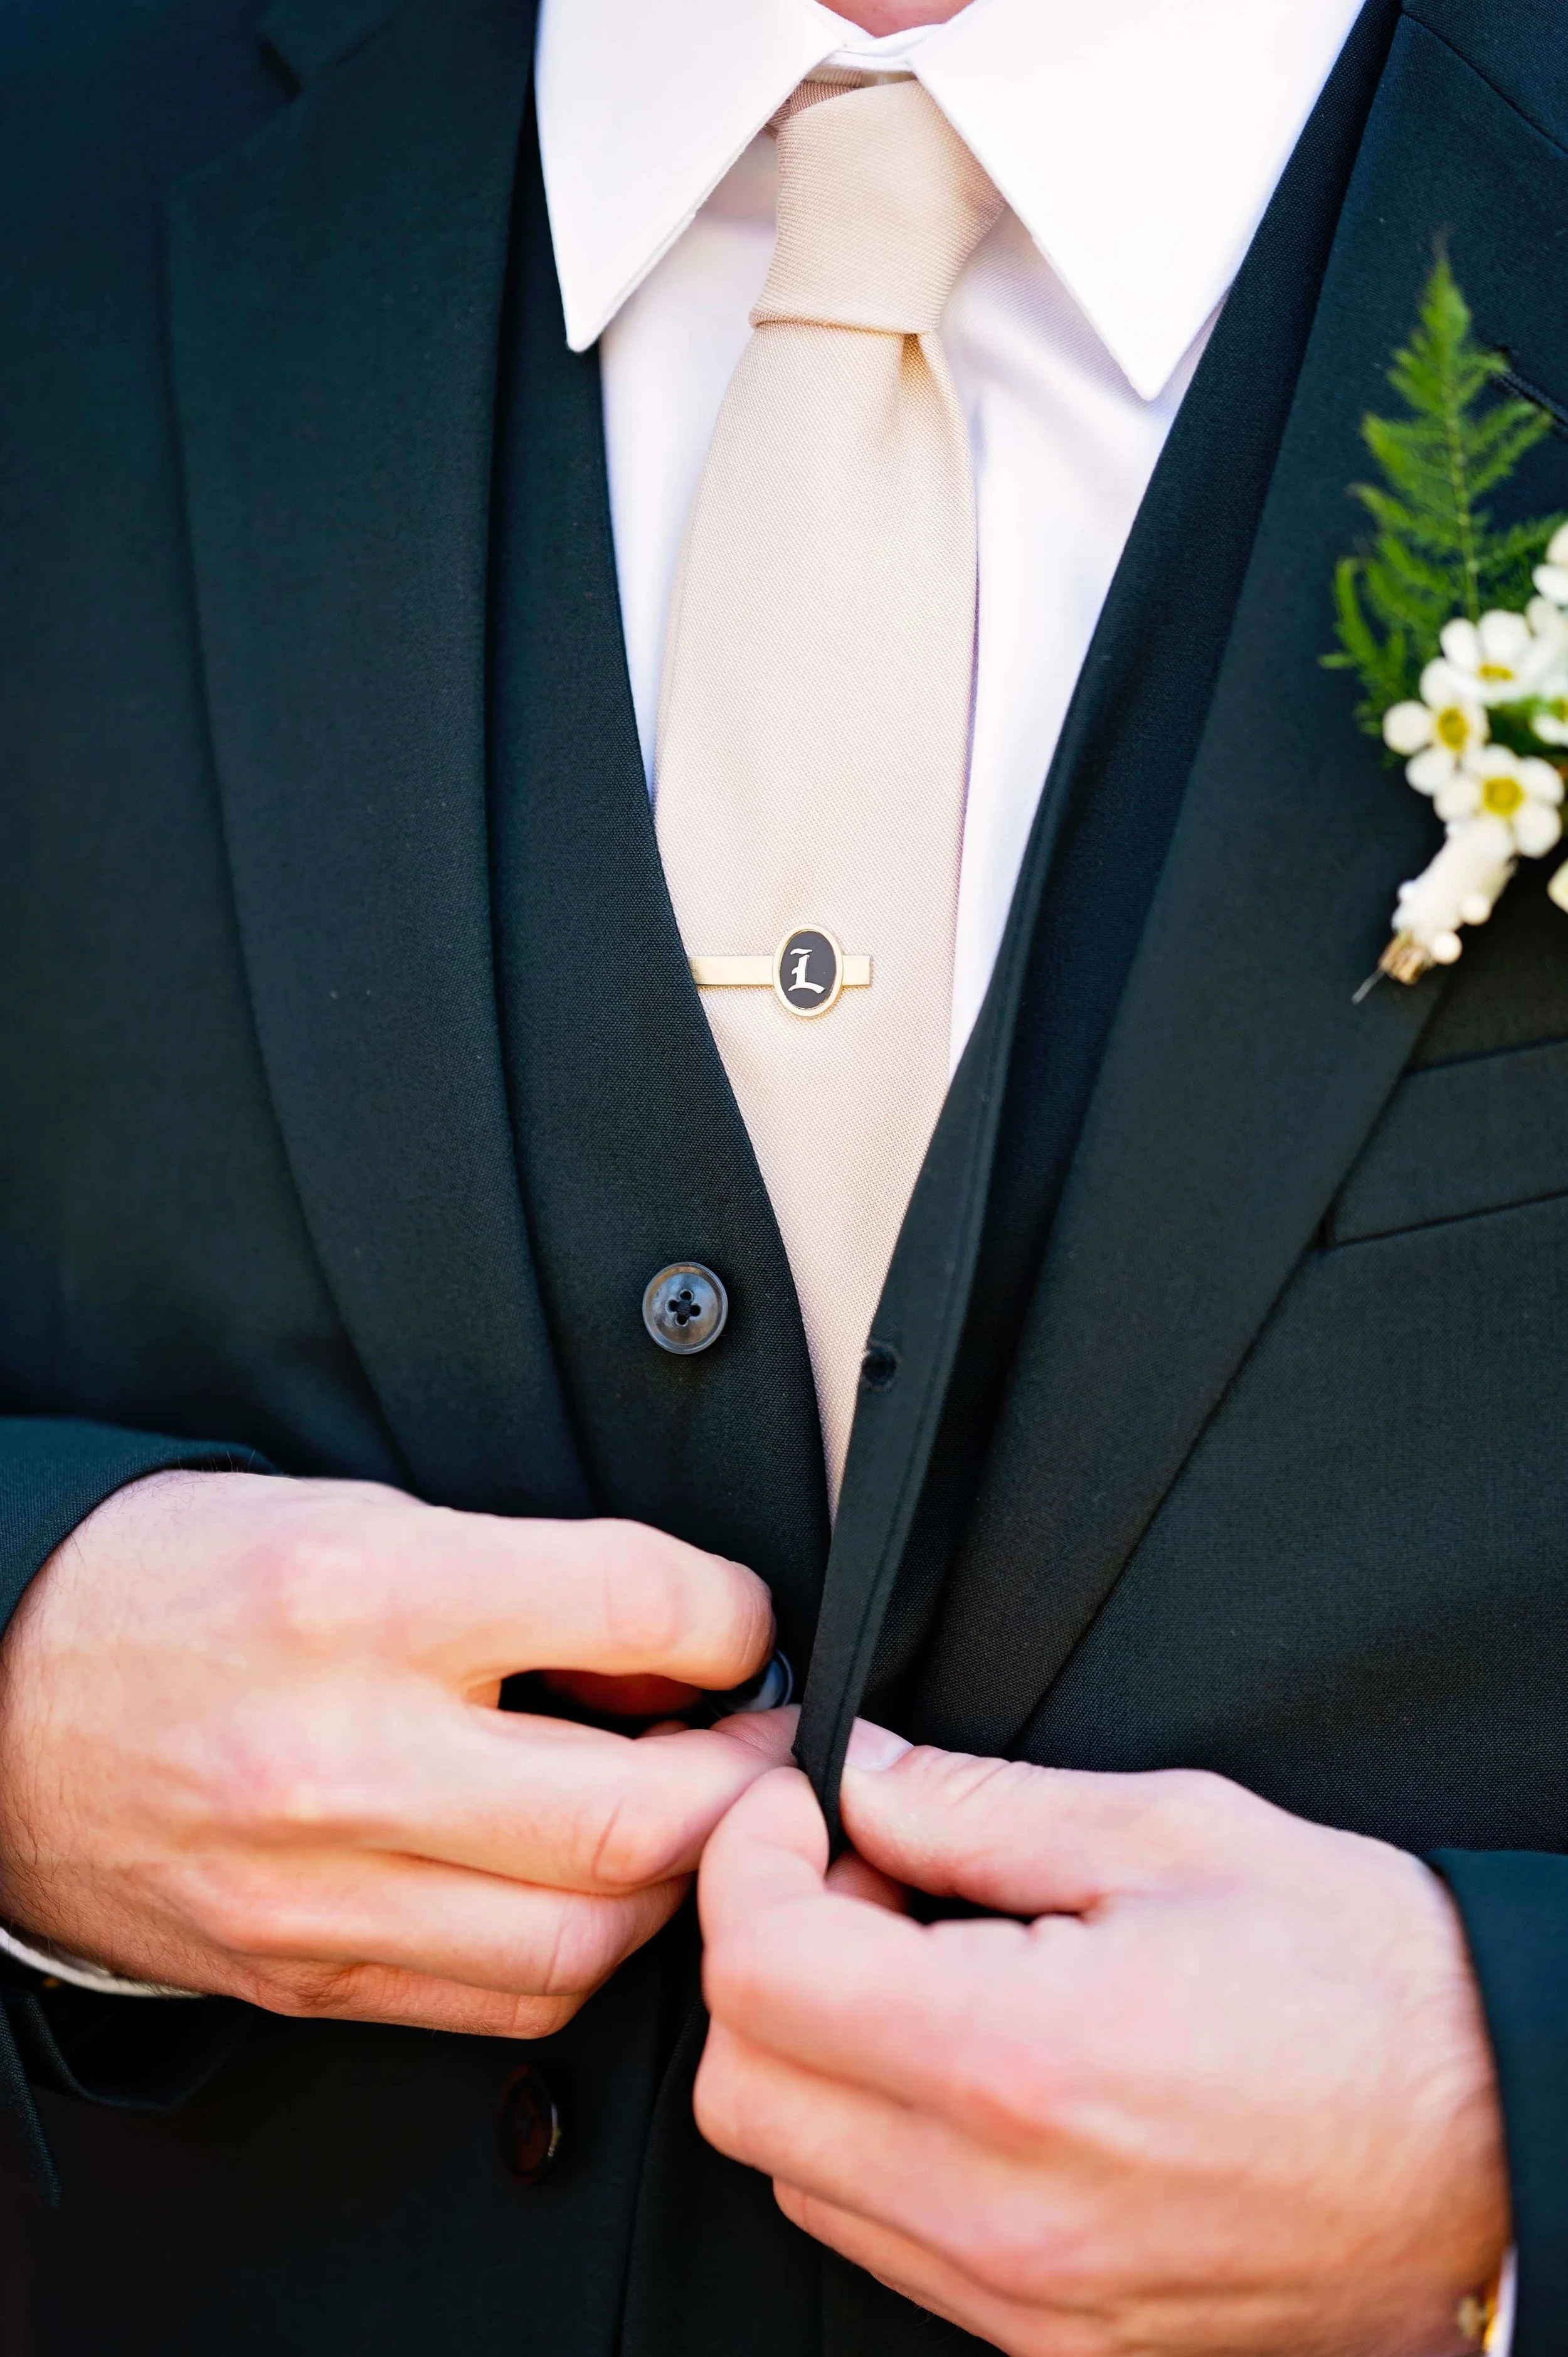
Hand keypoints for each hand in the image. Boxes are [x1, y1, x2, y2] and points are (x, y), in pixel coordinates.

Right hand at [0, 1470, 788, 2034]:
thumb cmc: (178, 1583)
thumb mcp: (357, 1514)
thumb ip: (526, 1576)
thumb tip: (683, 1636)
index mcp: (359, 1598)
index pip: (632, 1603)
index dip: (733, 1613)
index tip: (741, 1623)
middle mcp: (341, 1757)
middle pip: (635, 1812)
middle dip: (745, 1782)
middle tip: (764, 1745)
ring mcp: (318, 1890)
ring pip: (586, 1939)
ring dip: (674, 1885)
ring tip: (682, 1819)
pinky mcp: (305, 1974)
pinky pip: (503, 2006)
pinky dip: (579, 1950)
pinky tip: (584, 1886)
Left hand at [697, 1730, 1509, 2355]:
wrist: (1501, 2146)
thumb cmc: (1370, 1986)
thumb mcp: (1172, 1835)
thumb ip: (977, 1804)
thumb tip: (855, 1773)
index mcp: (1024, 2063)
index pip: (762, 1972)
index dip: (748, 1859)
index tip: (793, 1807)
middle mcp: (1003, 2209)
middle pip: (741, 2088)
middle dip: (763, 1957)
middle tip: (861, 1882)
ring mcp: (1024, 2298)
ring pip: (794, 2175)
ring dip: (813, 2053)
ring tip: (927, 1967)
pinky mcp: (1052, 2342)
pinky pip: (883, 2241)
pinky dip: (873, 2142)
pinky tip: (964, 2062)